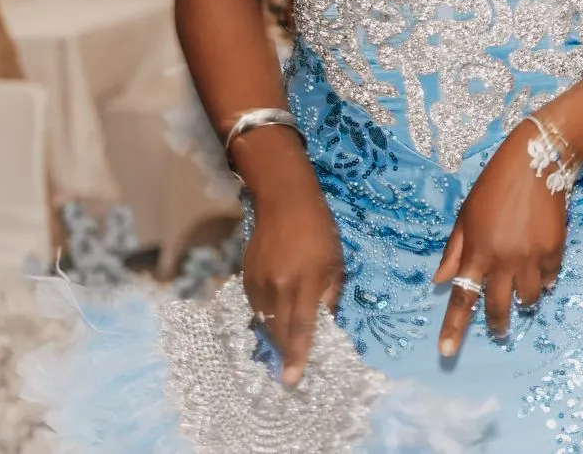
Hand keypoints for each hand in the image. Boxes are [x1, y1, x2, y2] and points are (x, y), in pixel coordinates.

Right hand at [242, 171, 344, 386]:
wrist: (284, 202)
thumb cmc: (319, 230)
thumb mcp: (336, 263)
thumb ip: (330, 296)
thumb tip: (325, 324)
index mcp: (305, 283)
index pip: (301, 328)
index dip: (297, 356)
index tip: (292, 380)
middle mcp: (278, 287)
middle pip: (279, 331)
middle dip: (286, 353)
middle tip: (290, 369)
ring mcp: (259, 283)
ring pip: (265, 321)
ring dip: (276, 335)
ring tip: (286, 343)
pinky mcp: (246, 278)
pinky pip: (256, 307)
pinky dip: (266, 316)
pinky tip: (276, 315)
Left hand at [434, 127, 568, 356]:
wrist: (537, 162)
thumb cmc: (494, 186)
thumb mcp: (465, 215)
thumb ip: (453, 251)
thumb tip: (439, 281)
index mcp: (476, 252)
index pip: (461, 298)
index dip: (453, 328)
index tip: (446, 353)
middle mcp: (502, 260)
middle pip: (497, 307)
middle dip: (497, 324)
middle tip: (499, 330)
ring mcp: (530, 257)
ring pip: (528, 298)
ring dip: (524, 301)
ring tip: (523, 292)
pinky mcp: (554, 250)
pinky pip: (550, 278)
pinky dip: (545, 279)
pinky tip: (542, 269)